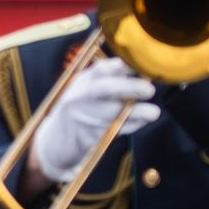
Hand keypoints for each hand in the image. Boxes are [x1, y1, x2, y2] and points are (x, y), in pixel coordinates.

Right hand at [31, 58, 158, 185]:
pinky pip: (115, 130)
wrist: (54, 143)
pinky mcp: (89, 137)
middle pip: (104, 89)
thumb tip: (138, 68)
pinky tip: (143, 121)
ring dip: (136, 113)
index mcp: (81, 82)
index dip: (121, 66)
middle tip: (149, 90)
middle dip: (129, 87)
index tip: (139, 65)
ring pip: (113, 113)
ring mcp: (84, 118)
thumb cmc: (78, 111)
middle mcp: (80, 97)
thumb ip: (106, 78)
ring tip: (154, 112)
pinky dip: (132, 125)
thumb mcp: (84, 89)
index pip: (101, 69)